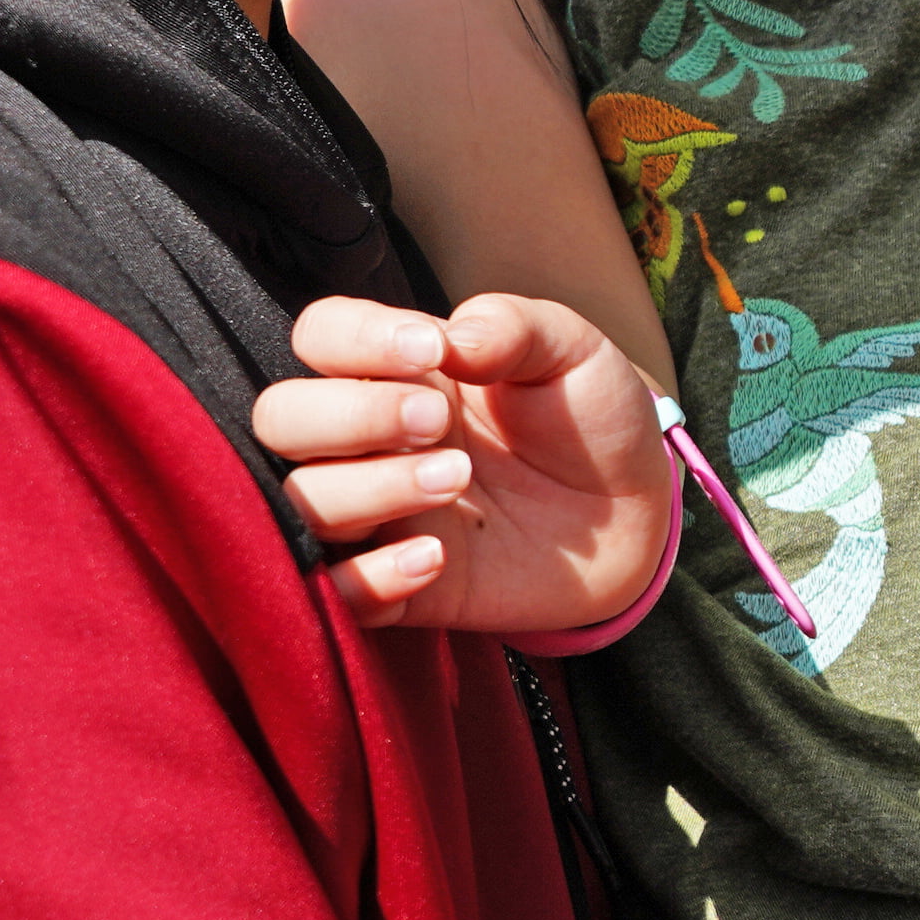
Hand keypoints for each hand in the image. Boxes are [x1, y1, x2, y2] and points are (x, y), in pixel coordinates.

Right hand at [249, 293, 673, 633]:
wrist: (637, 511)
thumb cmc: (587, 418)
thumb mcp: (569, 351)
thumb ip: (510, 326)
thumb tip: (451, 339)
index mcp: (397, 371)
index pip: (320, 337)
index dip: (354, 339)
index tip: (431, 349)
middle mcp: (369, 440)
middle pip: (281, 420)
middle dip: (350, 417)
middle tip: (439, 423)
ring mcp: (379, 514)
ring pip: (302, 503)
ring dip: (368, 488)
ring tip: (457, 478)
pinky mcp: (402, 587)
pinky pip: (339, 593)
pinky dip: (371, 578)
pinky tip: (438, 558)